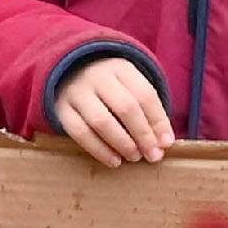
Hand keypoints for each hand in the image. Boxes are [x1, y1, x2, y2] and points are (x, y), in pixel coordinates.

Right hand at [50, 56, 175, 167]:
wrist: (67, 71)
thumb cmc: (109, 86)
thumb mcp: (128, 85)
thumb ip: (148, 110)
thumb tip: (164, 143)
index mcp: (120, 67)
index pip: (145, 94)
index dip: (158, 121)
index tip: (166, 143)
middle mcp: (97, 76)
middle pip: (126, 107)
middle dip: (143, 135)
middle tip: (153, 155)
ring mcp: (76, 92)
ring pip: (102, 121)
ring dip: (122, 143)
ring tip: (134, 157)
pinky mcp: (60, 109)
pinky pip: (80, 133)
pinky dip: (99, 150)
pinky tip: (114, 161)